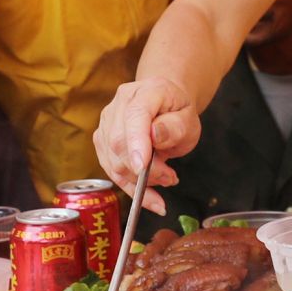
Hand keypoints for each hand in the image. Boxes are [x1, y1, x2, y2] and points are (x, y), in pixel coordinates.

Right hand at [93, 77, 200, 215]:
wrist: (166, 104)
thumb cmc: (178, 111)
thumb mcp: (189, 119)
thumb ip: (175, 127)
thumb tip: (155, 135)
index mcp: (145, 92)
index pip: (135, 116)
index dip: (136, 142)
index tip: (143, 167)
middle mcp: (119, 104)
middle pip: (119, 142)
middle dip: (143, 170)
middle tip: (170, 178)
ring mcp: (107, 122)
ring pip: (113, 161)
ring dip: (139, 181)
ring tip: (166, 179)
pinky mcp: (102, 141)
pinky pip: (112, 171)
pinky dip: (131, 188)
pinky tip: (151, 198)